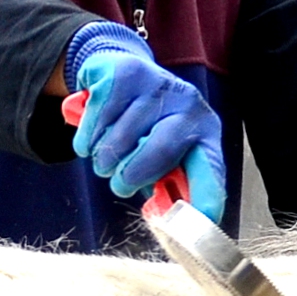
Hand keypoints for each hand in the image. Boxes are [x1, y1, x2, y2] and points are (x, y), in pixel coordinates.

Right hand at [65, 25, 228, 223]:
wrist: (124, 71)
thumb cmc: (147, 126)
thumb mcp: (164, 153)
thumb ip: (164, 182)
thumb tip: (161, 214)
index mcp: (204, 131)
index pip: (210, 168)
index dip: (205, 197)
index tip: (197, 224)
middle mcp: (187, 104)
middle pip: (160, 151)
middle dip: (130, 177)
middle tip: (118, 184)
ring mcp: (156, 84)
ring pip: (119, 139)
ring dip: (102, 159)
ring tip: (105, 155)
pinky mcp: (123, 74)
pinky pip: (96, 120)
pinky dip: (86, 138)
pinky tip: (93, 133)